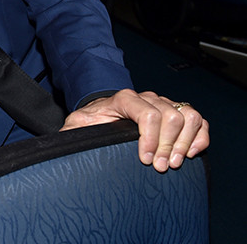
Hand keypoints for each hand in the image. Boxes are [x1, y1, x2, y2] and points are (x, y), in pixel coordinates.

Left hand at [62, 89, 208, 171]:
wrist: (102, 115)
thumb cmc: (91, 123)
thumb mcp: (76, 126)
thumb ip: (71, 133)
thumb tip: (65, 143)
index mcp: (123, 99)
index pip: (147, 113)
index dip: (150, 138)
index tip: (146, 160)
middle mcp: (146, 98)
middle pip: (170, 116)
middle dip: (166, 145)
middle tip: (159, 167)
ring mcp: (163, 104)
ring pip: (188, 115)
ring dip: (184, 142)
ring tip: (173, 163)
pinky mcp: (175, 114)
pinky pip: (198, 120)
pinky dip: (199, 137)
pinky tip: (188, 154)